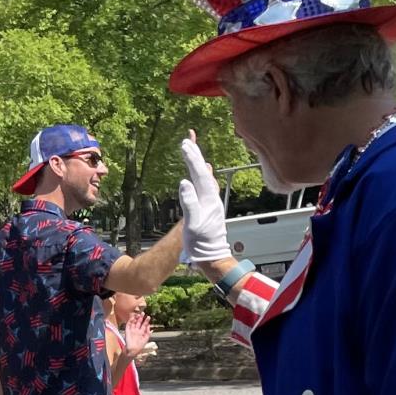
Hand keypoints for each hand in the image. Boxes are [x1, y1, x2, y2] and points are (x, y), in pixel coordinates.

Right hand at [121, 311, 152, 360]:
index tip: (148, 317)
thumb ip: (148, 333)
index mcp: (142, 332)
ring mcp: (132, 330)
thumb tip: (150, 326)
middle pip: (139, 322)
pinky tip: (133, 318)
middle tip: (143, 313)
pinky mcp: (127, 331)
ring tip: (138, 314)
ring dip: (136, 318)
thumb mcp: (146, 339)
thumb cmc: (140, 346)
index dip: (146, 321)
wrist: (132, 350)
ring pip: (134, 322)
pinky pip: (128, 325)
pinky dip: (130, 321)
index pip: (144, 325)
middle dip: (141, 318)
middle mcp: (137, 330)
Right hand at [178, 131, 230, 264]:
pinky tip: (202, 171)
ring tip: (193, 149)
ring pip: (204, 176)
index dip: (192, 159)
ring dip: (198, 162)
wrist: (211, 255)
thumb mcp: (192, 224)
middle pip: (203, 171)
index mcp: (208, 199)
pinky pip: (204, 184)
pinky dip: (201, 173)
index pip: (200, 174)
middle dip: (195, 155)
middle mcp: (211, 197)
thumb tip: (184, 183)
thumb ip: (189, 203)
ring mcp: (210, 201)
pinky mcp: (207, 206)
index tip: (185, 144)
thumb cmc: (200, 242)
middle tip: (188, 139)